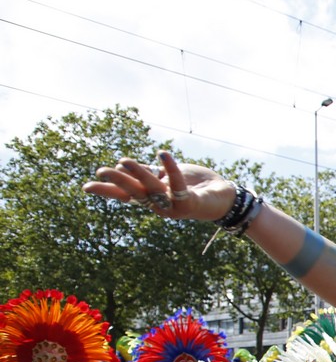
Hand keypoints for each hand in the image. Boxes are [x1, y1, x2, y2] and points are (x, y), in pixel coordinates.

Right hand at [83, 152, 235, 223]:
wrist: (223, 196)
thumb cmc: (193, 184)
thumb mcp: (164, 176)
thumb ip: (147, 173)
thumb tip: (121, 166)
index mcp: (151, 197)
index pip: (125, 194)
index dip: (107, 191)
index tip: (85, 188)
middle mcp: (159, 204)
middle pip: (135, 193)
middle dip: (118, 182)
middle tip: (101, 171)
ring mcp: (174, 206)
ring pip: (152, 190)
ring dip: (138, 174)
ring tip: (124, 160)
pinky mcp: (190, 204)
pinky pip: (178, 186)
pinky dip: (171, 169)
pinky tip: (163, 155)